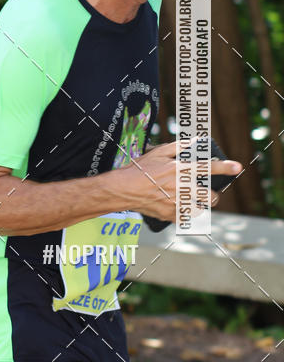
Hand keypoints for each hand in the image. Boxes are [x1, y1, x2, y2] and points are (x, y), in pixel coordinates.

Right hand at [120, 140, 241, 223]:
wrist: (124, 189)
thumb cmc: (140, 169)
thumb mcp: (158, 152)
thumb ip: (178, 146)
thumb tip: (194, 142)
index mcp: (180, 169)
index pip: (209, 167)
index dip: (225, 167)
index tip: (238, 167)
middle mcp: (181, 187)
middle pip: (211, 195)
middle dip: (214, 194)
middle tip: (209, 192)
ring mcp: (176, 203)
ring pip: (202, 209)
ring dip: (202, 205)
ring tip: (195, 202)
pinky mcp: (170, 215)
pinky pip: (187, 218)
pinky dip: (188, 214)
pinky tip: (181, 209)